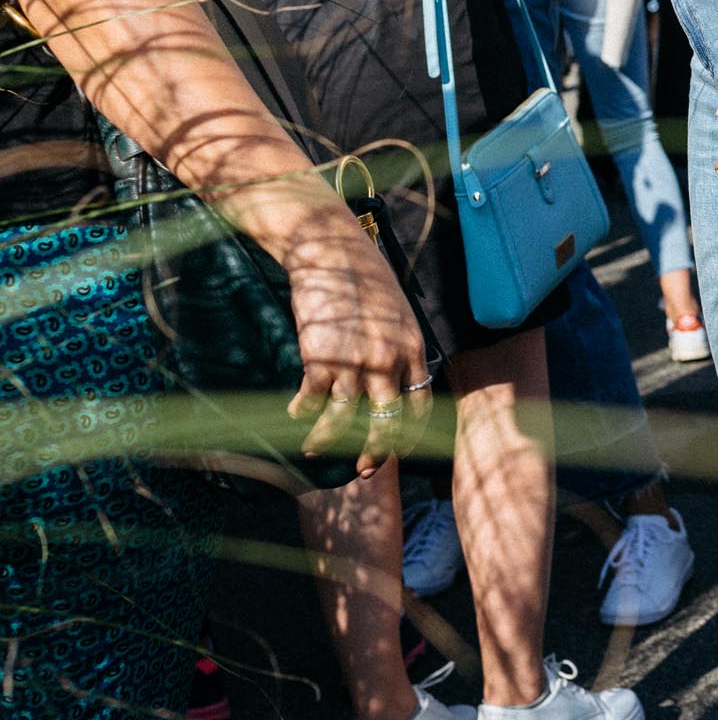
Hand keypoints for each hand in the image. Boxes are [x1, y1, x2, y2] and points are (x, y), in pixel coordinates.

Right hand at [276, 209, 430, 474]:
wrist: (331, 251)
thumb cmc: (363, 278)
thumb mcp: (397, 312)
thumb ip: (398, 347)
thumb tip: (391, 380)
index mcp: (413, 351)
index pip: (419, 407)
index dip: (407, 435)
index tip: (395, 448)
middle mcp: (388, 363)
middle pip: (386, 424)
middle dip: (373, 452)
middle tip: (361, 468)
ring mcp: (354, 364)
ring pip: (342, 422)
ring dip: (327, 441)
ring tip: (314, 447)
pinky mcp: (320, 360)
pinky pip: (311, 401)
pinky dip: (301, 413)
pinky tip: (295, 414)